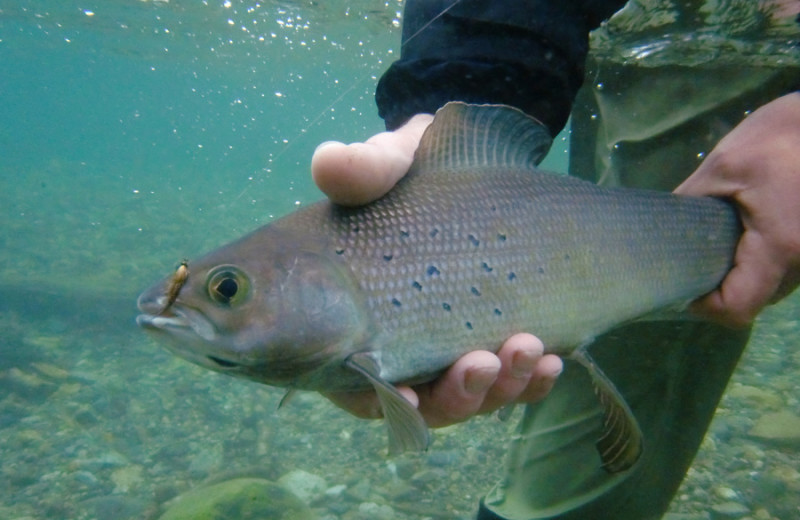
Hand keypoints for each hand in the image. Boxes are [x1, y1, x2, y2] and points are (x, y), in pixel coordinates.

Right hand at [312, 115, 562, 426]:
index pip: (358, 380)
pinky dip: (531, 379)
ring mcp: (450, 348)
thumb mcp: (385, 165)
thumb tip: (332, 162)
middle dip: (457, 394)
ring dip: (502, 386)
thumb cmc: (407, 172)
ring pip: (473, 396)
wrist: (461, 164)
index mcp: (357, 320)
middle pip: (424, 401)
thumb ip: (361, 170)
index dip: (379, 398)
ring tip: (529, 350)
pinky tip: (554, 358)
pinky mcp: (492, 339)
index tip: (407, 394)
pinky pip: (511, 379)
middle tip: (481, 363)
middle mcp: (402, 346)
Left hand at [674, 92, 799, 326]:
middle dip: (721, 290)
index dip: (706, 307)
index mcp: (781, 245)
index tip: (682, 286)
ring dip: (742, 277)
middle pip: (755, 301)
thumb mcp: (721, 167)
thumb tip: (656, 233)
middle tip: (691, 263)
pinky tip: (743, 238)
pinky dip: (761, 265)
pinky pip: (785, 271)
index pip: (739, 307)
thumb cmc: (777, 136)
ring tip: (716, 246)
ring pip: (772, 289)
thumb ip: (688, 205)